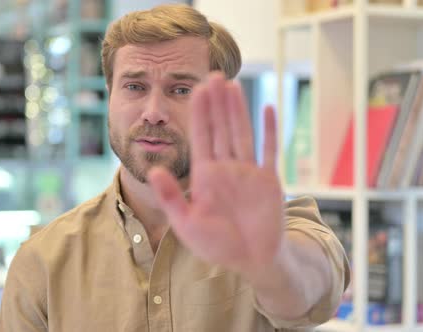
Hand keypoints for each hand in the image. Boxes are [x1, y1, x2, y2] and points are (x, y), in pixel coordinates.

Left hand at [148, 72, 284, 279]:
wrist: (251, 261)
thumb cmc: (218, 245)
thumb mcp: (186, 224)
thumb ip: (171, 197)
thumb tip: (152, 171)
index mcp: (205, 176)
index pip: (200, 137)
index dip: (199, 114)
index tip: (196, 90)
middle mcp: (226, 168)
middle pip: (220, 128)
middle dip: (216, 103)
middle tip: (212, 75)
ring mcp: (248, 172)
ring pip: (241, 133)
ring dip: (237, 109)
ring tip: (231, 85)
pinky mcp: (269, 179)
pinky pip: (270, 150)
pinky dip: (269, 130)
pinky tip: (266, 108)